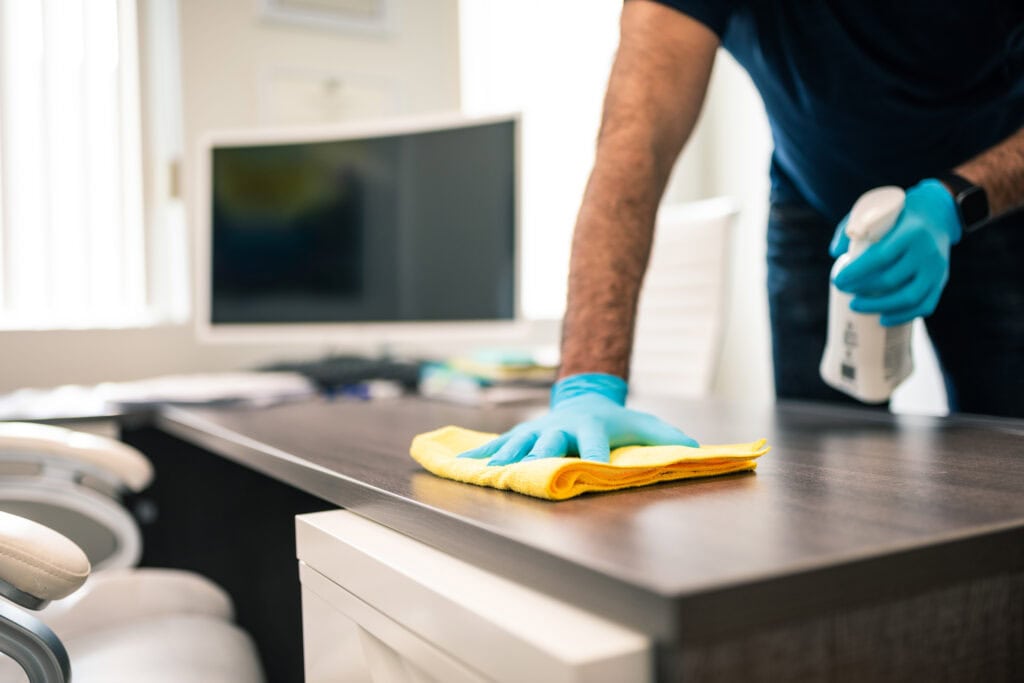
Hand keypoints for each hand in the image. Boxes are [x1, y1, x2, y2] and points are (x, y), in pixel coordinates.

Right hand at [457, 373, 697, 465]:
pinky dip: (479, 454)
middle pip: (549, 444)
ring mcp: (537, 431)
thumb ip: (668, 438)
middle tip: (532, 469)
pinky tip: (461, 463)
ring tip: (488, 470)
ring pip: (518, 444)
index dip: (594, 456)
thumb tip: (696, 449)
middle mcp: (560, 428)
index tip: (593, 469)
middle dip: (541, 457)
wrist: (584, 397)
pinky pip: (496, 444)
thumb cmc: (617, 420)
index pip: (594, 443)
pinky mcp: (521, 435)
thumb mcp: (644, 425)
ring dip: (504, 458)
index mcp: (591, 427)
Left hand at [830, 179, 961, 326]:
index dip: (856, 273)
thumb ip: (852, 228)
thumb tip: (835, 254)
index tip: (837, 280)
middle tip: (844, 291)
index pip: (881, 257)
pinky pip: (925, 305)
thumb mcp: (876, 211)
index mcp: (911, 231)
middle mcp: (927, 251)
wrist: (938, 213)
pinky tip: (883, 319)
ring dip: (879, 307)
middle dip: (862, 290)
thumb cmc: (898, 214)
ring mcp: (937, 268)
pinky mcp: (942, 280)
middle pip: (892, 280)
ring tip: (856, 306)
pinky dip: (903, 316)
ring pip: (909, 297)